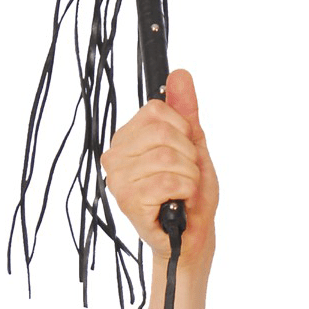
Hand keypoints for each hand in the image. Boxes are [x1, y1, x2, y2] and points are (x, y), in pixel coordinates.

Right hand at [102, 70, 218, 265]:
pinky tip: (178, 201)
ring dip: (189, 175)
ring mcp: (118, 179)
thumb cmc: (189, 191)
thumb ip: (185, 110)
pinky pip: (166, 181)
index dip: (183, 130)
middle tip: (185, 174)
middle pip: (164, 132)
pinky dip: (184, 190)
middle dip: (189, 155)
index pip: (157, 111)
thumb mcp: (193, 144)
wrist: (191, 234)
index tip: (185, 151)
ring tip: (183, 190)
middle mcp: (115, 155)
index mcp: (128, 137)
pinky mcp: (127, 201)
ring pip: (166, 156)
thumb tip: (179, 74)